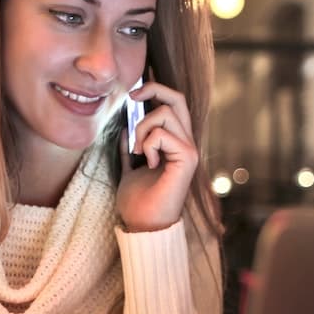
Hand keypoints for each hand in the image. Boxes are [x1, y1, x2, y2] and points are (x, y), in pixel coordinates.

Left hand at [117, 82, 198, 232]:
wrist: (143, 224)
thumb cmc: (137, 201)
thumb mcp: (128, 167)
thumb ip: (129, 148)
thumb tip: (124, 127)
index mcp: (174, 142)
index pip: (173, 104)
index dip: (155, 89)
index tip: (133, 92)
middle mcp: (185, 142)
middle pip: (177, 98)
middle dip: (153, 88)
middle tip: (132, 97)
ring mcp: (189, 150)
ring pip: (165, 113)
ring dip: (142, 128)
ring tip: (137, 151)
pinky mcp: (188, 159)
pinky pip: (162, 134)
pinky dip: (147, 145)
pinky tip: (148, 163)